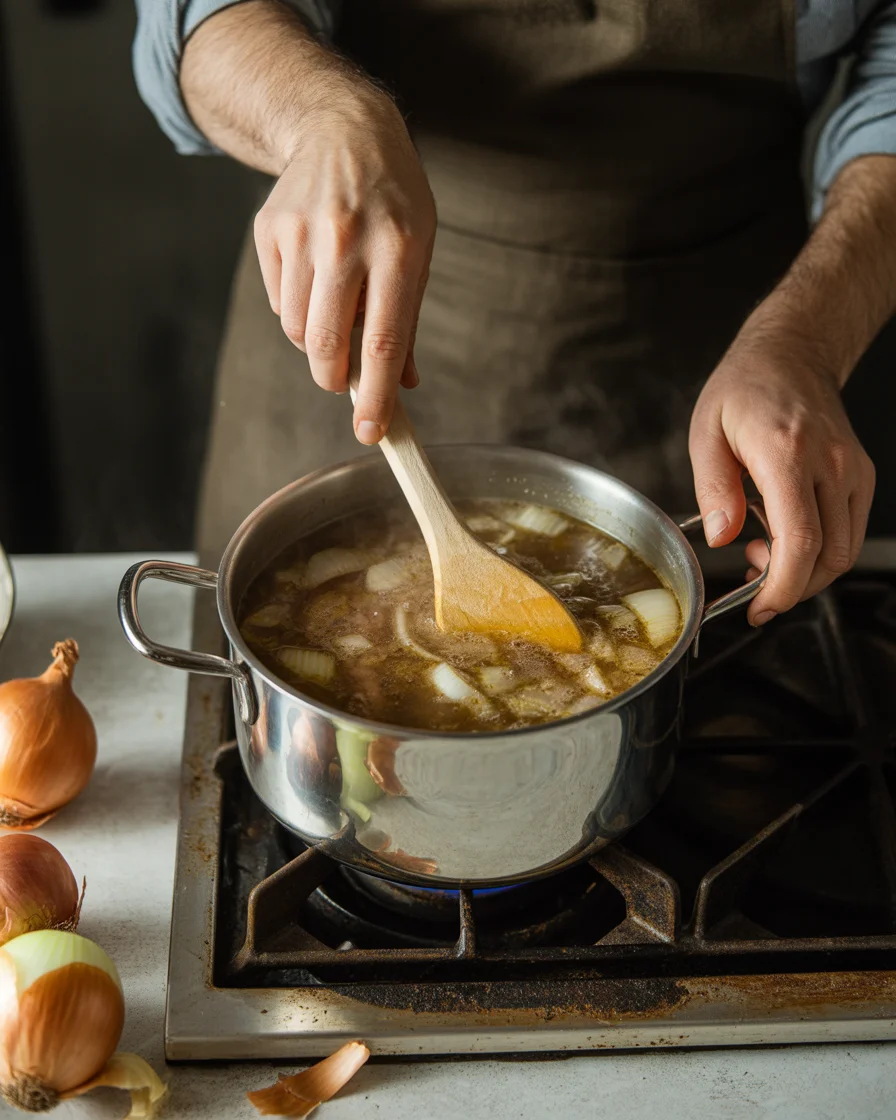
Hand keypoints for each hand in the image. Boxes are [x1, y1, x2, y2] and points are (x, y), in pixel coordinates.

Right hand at [253, 92, 435, 443]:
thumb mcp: (420, 251)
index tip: (371, 432)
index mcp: (400, 249)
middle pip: (329, 345)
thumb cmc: (394, 201)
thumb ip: (407, 321)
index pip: (385, 341)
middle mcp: (348, 240)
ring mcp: (303, 233)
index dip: (376, 395)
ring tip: (336, 309)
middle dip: (335, 380)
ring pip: (300, 331)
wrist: (344, 130)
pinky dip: (298, 311)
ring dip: (317, 343)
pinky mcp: (271, 230)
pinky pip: (280, 304)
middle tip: (343, 381)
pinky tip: (315, 279)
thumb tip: (401, 386)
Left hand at [688, 326, 874, 625]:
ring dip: (804, 571)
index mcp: (788, 455)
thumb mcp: (706, 433)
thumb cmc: (746, 387)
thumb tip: (721, 539)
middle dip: (791, 587)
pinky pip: (848, 531)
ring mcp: (853, 471)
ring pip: (844, 550)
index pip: (800, 542)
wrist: (793, 352)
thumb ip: (713, 490)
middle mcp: (832, 465)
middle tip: (750, 585)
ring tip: (760, 554)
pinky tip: (782, 535)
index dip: (782, 588)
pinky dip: (818, 550)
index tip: (759, 608)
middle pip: (829, 557)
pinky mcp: (861, 476)